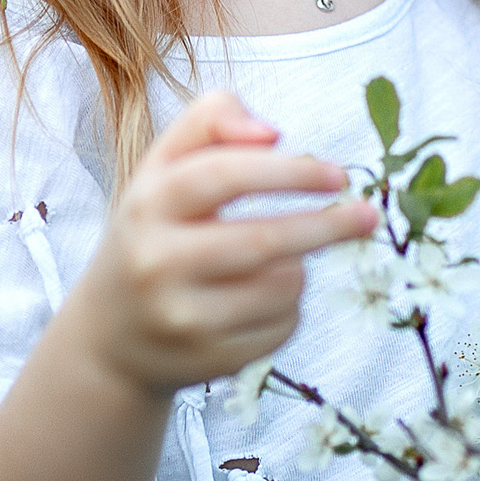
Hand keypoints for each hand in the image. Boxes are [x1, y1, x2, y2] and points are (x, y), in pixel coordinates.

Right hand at [71, 90, 377, 396]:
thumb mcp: (164, 165)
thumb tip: (271, 133)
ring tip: (283, 260)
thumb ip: (211, 119)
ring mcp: (180, 317)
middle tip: (368, 215)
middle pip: (263, 240)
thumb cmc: (156, 229)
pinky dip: (289, 309)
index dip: (290, 171)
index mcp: (148, 202)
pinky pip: (280, 328)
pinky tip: (264, 300)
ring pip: (281, 286)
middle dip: (326, 226)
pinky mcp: (206, 361)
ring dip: (299, 267)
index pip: (224, 175)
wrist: (110, 333)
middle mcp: (157, 261)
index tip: (338, 175)